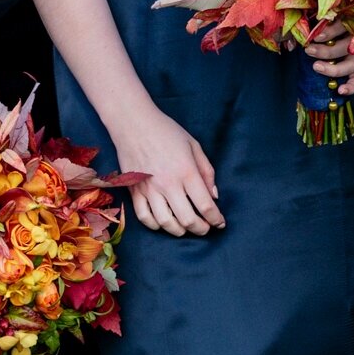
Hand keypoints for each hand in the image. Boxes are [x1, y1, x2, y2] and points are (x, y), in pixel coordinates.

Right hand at [108, 104, 223, 236]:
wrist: (134, 123)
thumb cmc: (166, 131)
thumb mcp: (194, 145)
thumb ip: (206, 171)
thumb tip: (214, 195)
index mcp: (186, 171)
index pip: (205, 205)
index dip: (216, 219)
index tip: (220, 223)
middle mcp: (168, 184)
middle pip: (188, 219)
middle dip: (201, 229)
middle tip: (206, 228)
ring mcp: (149, 190)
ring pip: (166, 223)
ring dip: (180, 231)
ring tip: (186, 228)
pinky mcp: (134, 191)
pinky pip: (144, 217)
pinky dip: (156, 225)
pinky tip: (164, 223)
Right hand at [302, 20, 353, 96]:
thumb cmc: (310, 22)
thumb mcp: (304, 39)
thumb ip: (299, 46)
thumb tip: (290, 47)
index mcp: (346, 58)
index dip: (350, 87)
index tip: (339, 92)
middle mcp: (352, 48)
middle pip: (351, 66)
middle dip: (332, 70)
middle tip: (314, 66)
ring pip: (347, 49)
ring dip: (327, 52)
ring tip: (309, 49)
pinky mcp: (351, 17)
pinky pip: (344, 28)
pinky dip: (330, 33)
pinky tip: (318, 35)